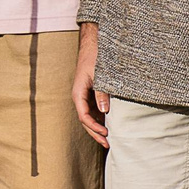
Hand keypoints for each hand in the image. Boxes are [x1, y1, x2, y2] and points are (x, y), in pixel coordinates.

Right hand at [73, 24, 110, 147]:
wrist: (94, 44)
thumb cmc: (95, 58)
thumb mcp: (99, 75)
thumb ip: (101, 93)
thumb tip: (104, 111)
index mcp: (78, 93)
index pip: (84, 116)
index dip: (94, 127)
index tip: (106, 133)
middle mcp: (80, 97)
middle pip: (86, 120)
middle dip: (96, 133)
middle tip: (108, 144)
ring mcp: (85, 96)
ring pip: (90, 116)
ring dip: (98, 128)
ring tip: (109, 139)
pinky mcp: (91, 93)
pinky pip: (94, 110)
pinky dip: (101, 119)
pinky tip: (110, 125)